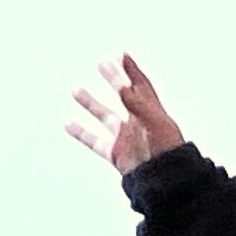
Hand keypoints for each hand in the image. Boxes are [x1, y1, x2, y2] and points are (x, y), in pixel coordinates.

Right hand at [68, 56, 187, 176]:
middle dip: (113, 79)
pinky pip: (94, 141)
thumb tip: (121, 86)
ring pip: (104, 115)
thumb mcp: (154, 122)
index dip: (131, 70)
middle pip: (122, 95)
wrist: (165, 180)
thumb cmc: (167, 151)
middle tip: (102, 64)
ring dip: (91, 103)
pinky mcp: (116, 153)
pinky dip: (81, 132)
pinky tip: (69, 124)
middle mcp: (137, 122)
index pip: (140, 84)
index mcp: (151, 111)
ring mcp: (125, 137)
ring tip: (76, 90)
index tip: (121, 55)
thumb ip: (137, 104)